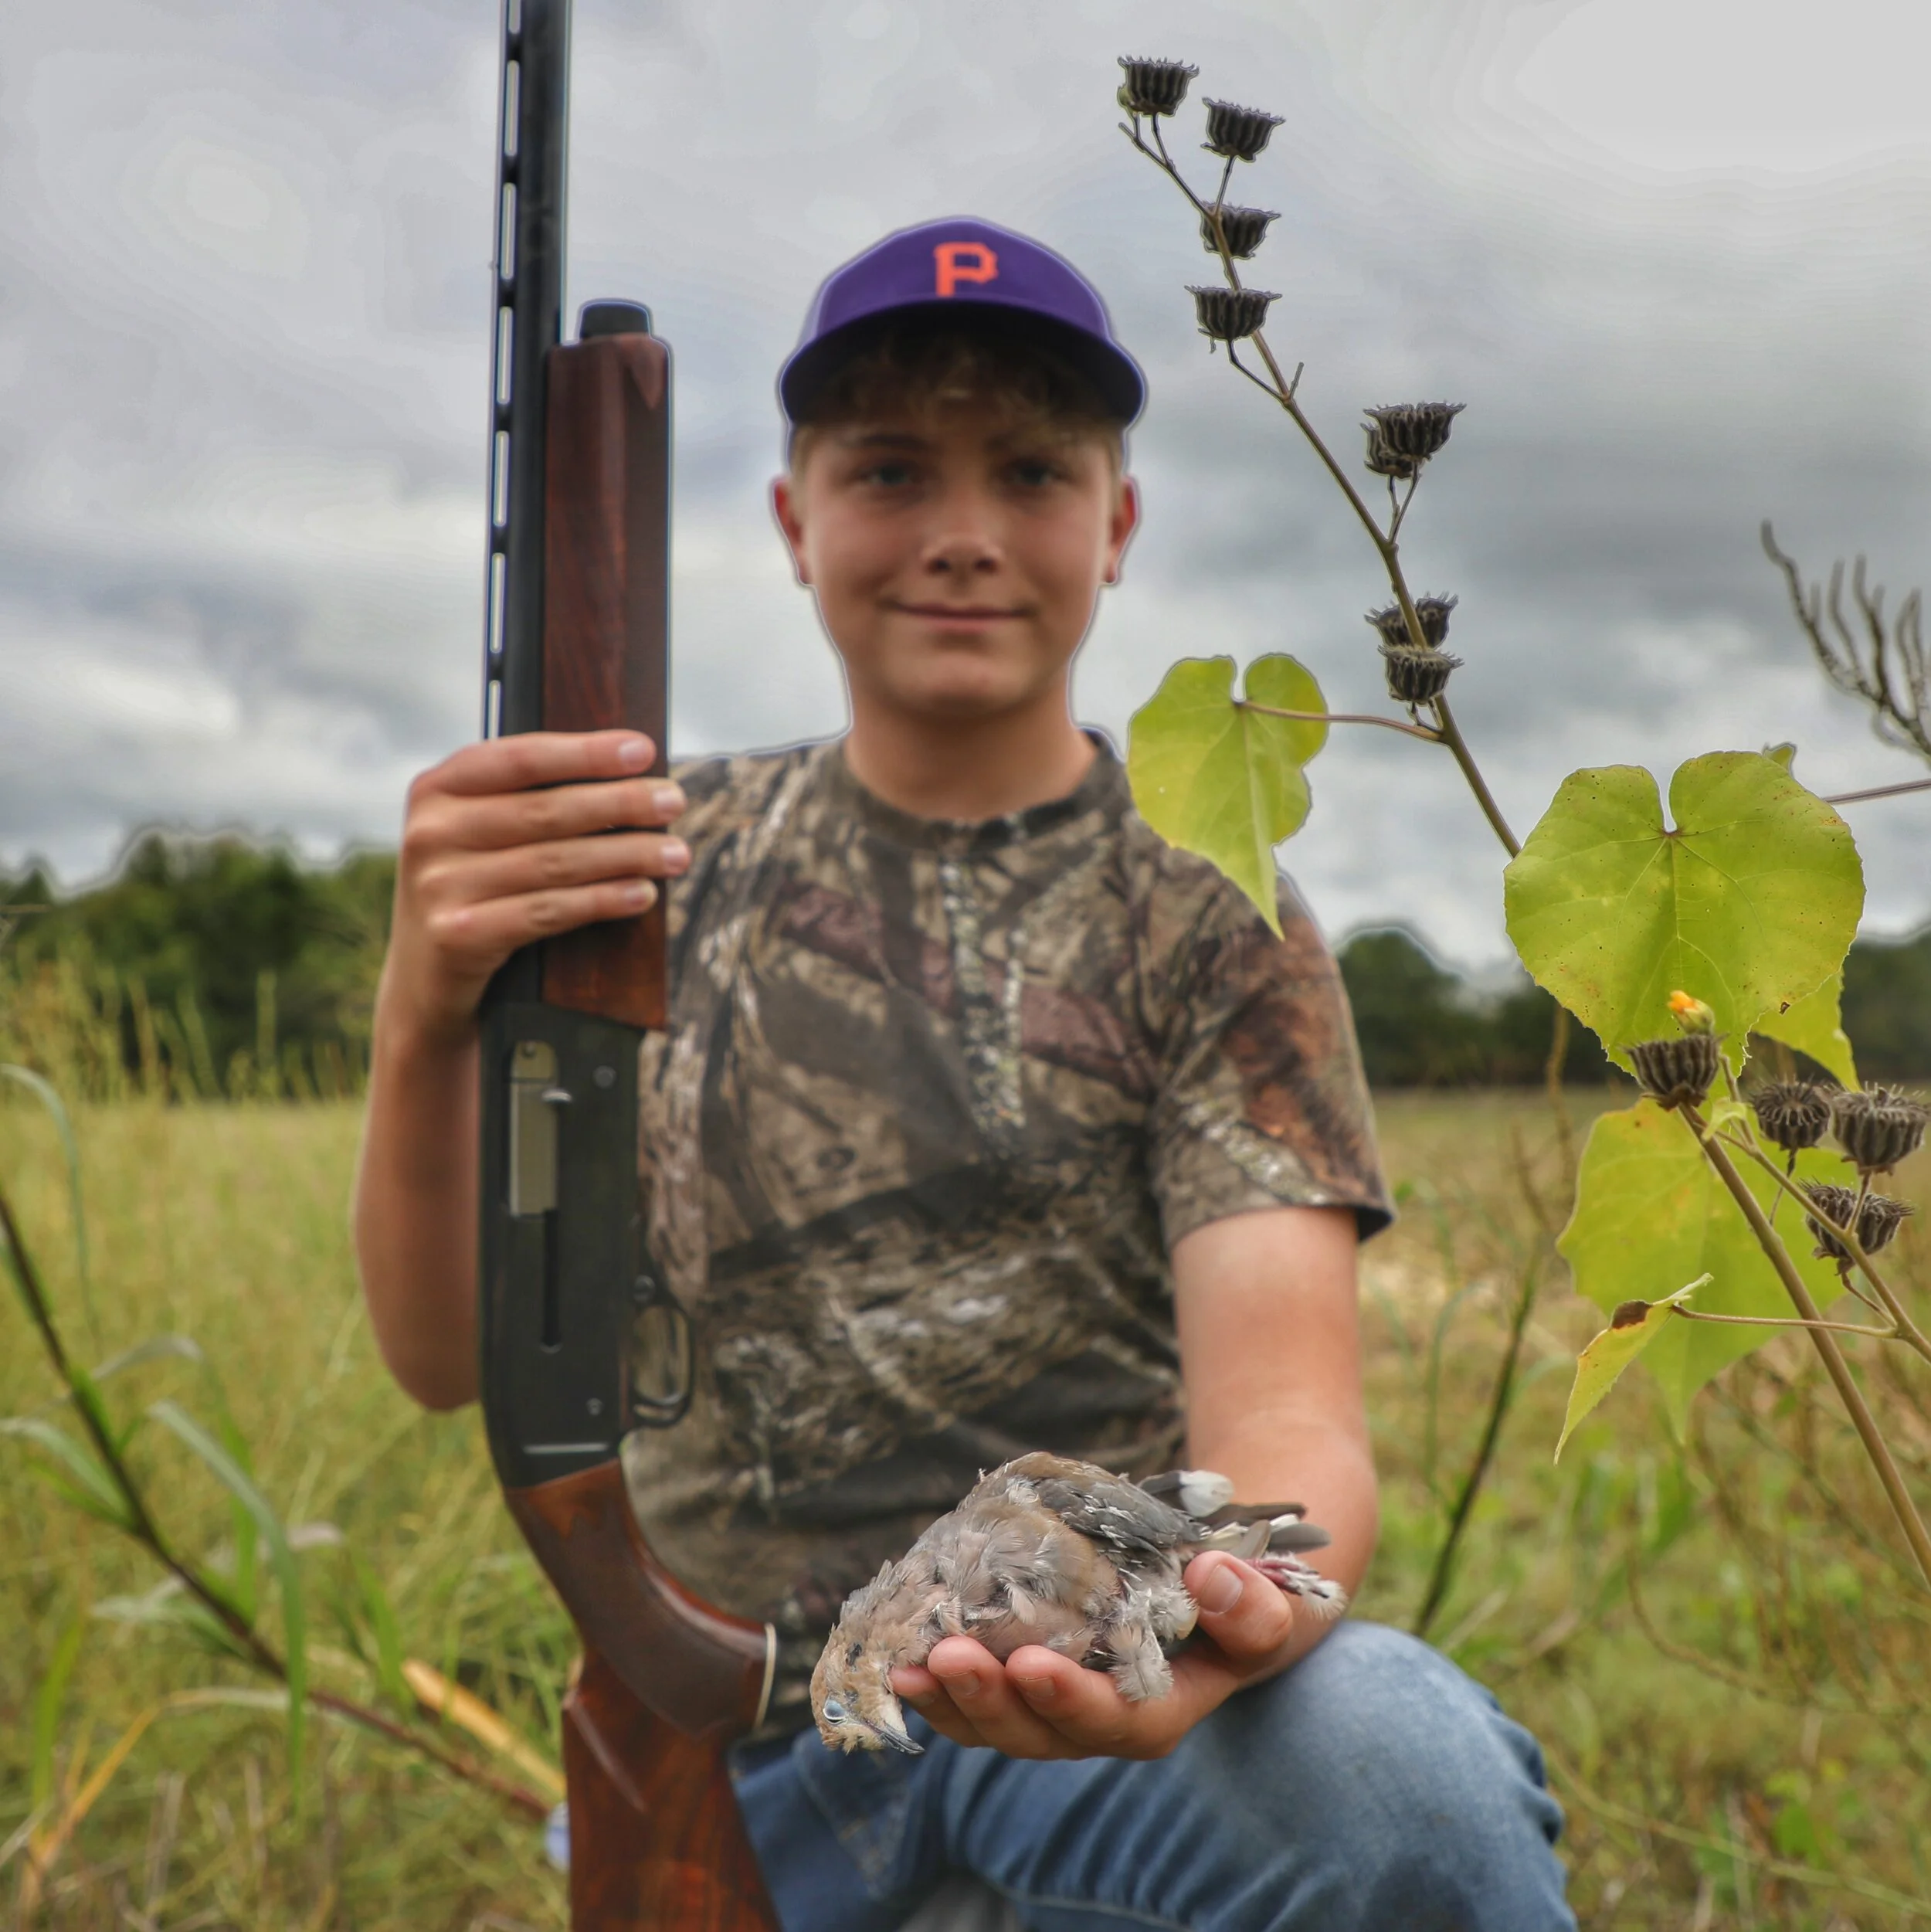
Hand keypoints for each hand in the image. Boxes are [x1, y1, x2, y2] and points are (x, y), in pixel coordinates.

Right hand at [380, 730, 688, 1044]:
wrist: (425, 981)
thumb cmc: (475, 892)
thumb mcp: (481, 837)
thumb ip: (529, 802)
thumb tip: (630, 779)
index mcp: (437, 789)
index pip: (520, 758)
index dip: (585, 753)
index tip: (644, 750)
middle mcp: (431, 831)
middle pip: (546, 810)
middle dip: (620, 803)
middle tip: (674, 802)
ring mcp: (439, 885)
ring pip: (554, 862)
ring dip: (626, 855)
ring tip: (676, 854)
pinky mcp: (458, 935)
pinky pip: (547, 911)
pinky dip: (602, 900)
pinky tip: (642, 894)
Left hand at [890, 1553, 1293, 1760]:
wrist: (1213, 1597)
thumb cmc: (1242, 1604)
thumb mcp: (1271, 1604)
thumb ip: (1252, 1604)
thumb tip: (1210, 1575)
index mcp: (1161, 1712)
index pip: (1115, 1722)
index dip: (1070, 1701)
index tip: (1030, 1664)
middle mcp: (1102, 1724)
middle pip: (1040, 1734)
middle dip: (991, 1700)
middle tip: (949, 1655)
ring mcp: (1056, 1710)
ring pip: (997, 1727)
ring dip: (950, 1701)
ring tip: (907, 1664)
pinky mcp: (1022, 1686)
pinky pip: (975, 1703)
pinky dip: (937, 1688)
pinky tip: (900, 1658)